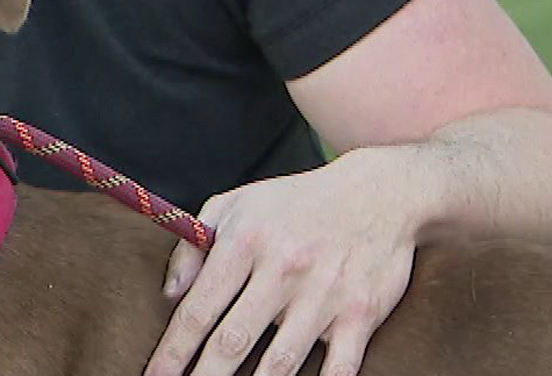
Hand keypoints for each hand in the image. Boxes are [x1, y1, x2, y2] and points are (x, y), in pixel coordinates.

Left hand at [144, 148, 422, 375]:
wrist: (380, 194)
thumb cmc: (297, 204)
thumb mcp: (238, 204)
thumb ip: (196, 245)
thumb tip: (171, 295)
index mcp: (246, 241)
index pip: (199, 308)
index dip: (172, 351)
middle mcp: (282, 269)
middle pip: (232, 342)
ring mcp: (324, 295)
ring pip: (280, 363)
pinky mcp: (360, 314)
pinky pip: (337, 368)